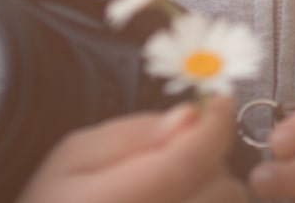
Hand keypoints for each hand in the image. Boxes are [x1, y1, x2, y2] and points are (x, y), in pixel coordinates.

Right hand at [16, 95, 247, 202]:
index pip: (192, 159)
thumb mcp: (71, 157)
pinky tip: (178, 201)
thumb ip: (130, 134)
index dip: (214, 124)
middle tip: (178, 154)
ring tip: (176, 188)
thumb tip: (188, 117)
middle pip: (223, 188)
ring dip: (215, 192)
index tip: (217, 102)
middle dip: (210, 162)